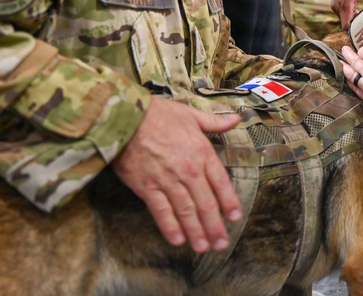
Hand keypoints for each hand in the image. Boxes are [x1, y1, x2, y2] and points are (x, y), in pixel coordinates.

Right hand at [111, 97, 241, 252]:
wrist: (125, 118)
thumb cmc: (158, 114)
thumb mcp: (191, 114)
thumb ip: (215, 122)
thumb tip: (237, 119)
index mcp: (202, 152)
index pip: (221, 182)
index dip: (229, 202)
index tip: (235, 218)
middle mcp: (188, 170)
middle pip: (205, 203)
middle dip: (215, 226)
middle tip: (221, 244)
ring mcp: (167, 181)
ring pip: (186, 211)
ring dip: (196, 232)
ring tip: (203, 247)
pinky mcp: (147, 188)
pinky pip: (161, 212)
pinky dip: (170, 227)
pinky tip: (178, 240)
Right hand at [330, 0, 356, 28]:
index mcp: (345, 2)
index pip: (347, 26)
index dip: (355, 31)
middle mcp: (337, 5)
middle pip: (346, 24)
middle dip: (356, 26)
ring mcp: (335, 3)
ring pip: (344, 19)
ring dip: (353, 19)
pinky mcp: (335, 1)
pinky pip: (342, 13)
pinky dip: (350, 14)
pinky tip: (358, 10)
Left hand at [340, 45, 362, 126]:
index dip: (362, 50)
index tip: (362, 50)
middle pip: (354, 61)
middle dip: (348, 54)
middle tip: (344, 49)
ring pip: (350, 74)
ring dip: (345, 66)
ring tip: (341, 62)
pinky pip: (353, 86)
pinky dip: (349, 80)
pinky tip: (347, 76)